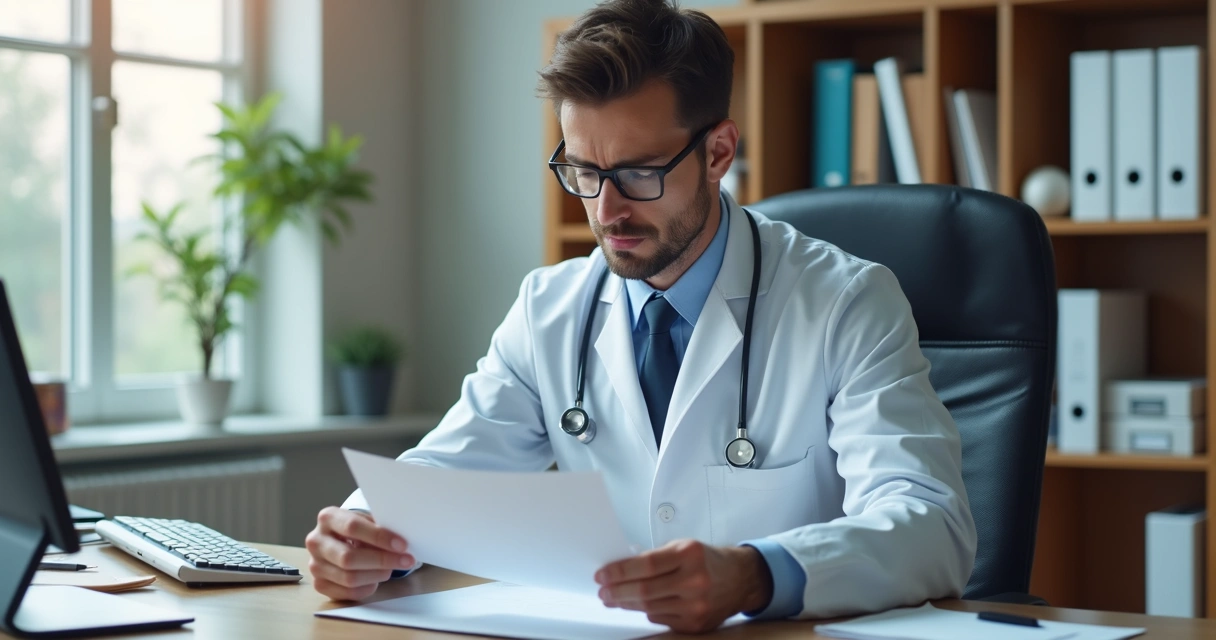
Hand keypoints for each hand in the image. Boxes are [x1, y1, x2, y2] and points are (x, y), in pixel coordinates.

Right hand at [305, 507, 415, 600]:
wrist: (339, 540)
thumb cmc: (359, 529)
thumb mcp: (366, 520)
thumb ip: (379, 527)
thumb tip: (401, 544)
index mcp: (328, 518)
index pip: (352, 526)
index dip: (379, 537)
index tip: (402, 544)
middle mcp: (316, 541)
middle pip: (348, 557)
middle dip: (382, 560)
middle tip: (406, 561)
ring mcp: (314, 565)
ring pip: (349, 577)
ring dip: (377, 575)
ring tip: (390, 569)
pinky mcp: (319, 584)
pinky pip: (347, 592)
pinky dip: (367, 588)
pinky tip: (376, 579)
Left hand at [595, 539, 772, 633]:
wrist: (740, 579)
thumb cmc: (706, 559)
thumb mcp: (682, 547)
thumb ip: (654, 558)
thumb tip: (620, 571)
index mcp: (690, 555)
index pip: (646, 565)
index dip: (619, 572)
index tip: (602, 575)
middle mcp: (695, 581)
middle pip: (644, 591)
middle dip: (617, 592)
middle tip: (603, 591)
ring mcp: (696, 605)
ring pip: (649, 608)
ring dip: (626, 604)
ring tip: (613, 598)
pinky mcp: (696, 623)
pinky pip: (661, 619)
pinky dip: (646, 611)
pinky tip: (638, 605)